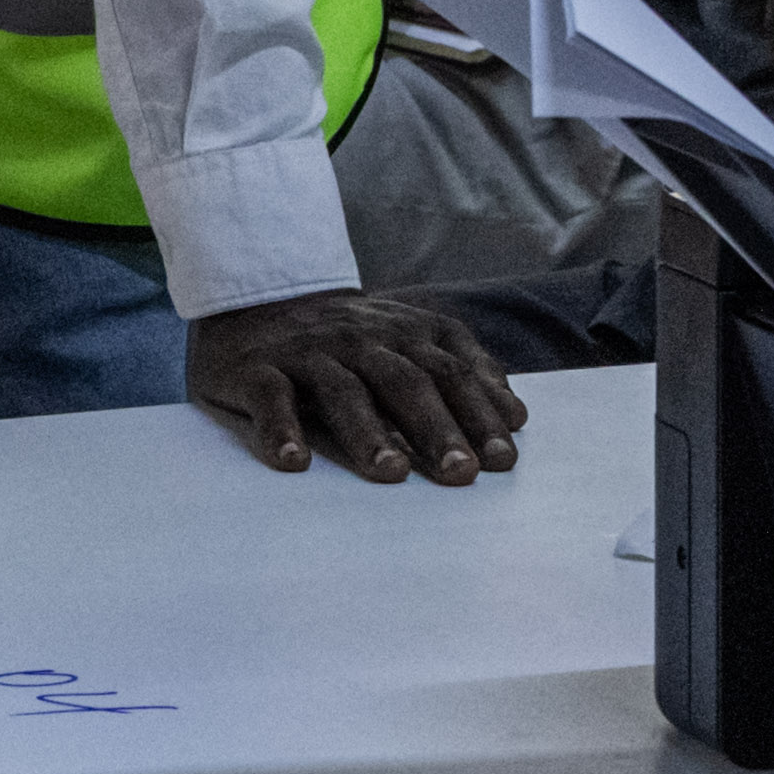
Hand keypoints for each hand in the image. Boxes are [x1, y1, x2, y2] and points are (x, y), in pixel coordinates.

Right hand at [186, 285, 524, 482]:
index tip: (502, 460)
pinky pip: (270, 397)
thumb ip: (462, 371)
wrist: (258, 300)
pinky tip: (294, 462)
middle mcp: (362, 339)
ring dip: (369, 433)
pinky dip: (281, 429)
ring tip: (391, 473)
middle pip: (406, 382)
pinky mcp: (257, 369)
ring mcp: (309, 352)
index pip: (452, 373)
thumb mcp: (410, 341)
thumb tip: (516, 416)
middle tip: (460, 473)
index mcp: (405, 333)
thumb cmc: (348, 339)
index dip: (480, 415)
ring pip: (344, 390)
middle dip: (437, 428)